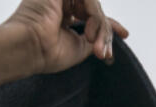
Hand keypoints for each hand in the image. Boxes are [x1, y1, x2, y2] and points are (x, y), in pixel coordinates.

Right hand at [5, 0, 128, 71]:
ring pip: (94, 7)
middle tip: (103, 53)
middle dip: (104, 33)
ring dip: (100, 28)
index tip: (125, 34)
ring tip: (94, 46)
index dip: (109, 24)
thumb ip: (94, 36)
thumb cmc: (47, 53)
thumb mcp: (79, 47)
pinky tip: (89, 34)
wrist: (30, 48)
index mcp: (61, 16)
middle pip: (94, 12)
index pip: (90, 14)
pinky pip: (89, 0)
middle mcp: (59, 4)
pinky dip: (95, 17)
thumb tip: (108, 33)